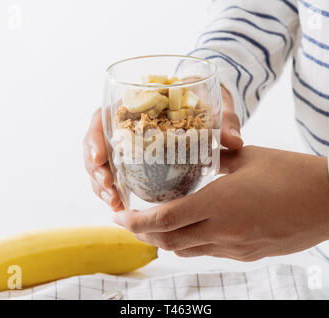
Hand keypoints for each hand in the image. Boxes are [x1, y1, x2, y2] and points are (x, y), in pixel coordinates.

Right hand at [83, 86, 242, 210]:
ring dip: (102, 185)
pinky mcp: (133, 158)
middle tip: (109, 189)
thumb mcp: (213, 105)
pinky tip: (121, 206)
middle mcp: (123, 122)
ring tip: (114, 203)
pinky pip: (116, 174)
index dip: (94, 138)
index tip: (99, 158)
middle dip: (96, 170)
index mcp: (133, 102)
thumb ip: (224, 119)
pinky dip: (115, 190)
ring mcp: (126, 142)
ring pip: (102, 163)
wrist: (204, 106)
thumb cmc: (203, 101)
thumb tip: (234, 141)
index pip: (102, 116)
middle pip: (96, 145)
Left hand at [112, 146, 328, 260]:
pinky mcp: (248, 254)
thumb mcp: (249, 158)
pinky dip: (191, 244)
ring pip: (187, 251)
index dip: (137, 221)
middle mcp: (223, 231)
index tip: (119, 217)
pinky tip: (192, 230)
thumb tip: (205, 153)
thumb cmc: (292, 173)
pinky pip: (209, 253)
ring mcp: (236, 247)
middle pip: (170, 240)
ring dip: (166, 240)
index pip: (165, 219)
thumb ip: (219, 158)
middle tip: (130, 222)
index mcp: (220, 203)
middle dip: (144, 233)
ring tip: (156, 225)